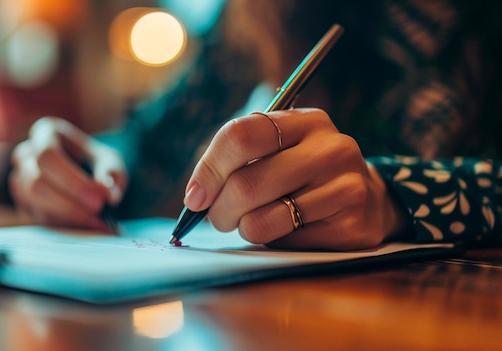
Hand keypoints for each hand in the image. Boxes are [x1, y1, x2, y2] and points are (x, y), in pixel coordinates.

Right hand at [9, 117, 126, 229]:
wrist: (91, 176)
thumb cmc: (98, 163)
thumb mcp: (111, 161)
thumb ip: (111, 174)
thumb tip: (108, 193)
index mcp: (47, 132)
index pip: (47, 154)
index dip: (72, 181)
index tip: (99, 200)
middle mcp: (27, 153)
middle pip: (36, 182)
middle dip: (69, 203)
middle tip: (99, 215)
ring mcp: (20, 179)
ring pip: (33, 202)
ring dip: (66, 216)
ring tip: (96, 223)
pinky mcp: (23, 204)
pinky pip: (36, 217)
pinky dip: (62, 225)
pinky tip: (85, 227)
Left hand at [183, 109, 408, 249]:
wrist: (367, 199)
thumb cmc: (303, 174)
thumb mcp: (277, 151)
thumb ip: (237, 161)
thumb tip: (196, 196)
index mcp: (304, 121)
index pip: (241, 136)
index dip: (209, 169)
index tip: (195, 197)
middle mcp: (329, 148)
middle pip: (246, 183)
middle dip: (220, 209)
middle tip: (220, 218)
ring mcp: (345, 185)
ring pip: (261, 219)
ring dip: (243, 228)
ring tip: (251, 223)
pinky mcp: (351, 222)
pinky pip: (286, 241)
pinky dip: (273, 240)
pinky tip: (288, 229)